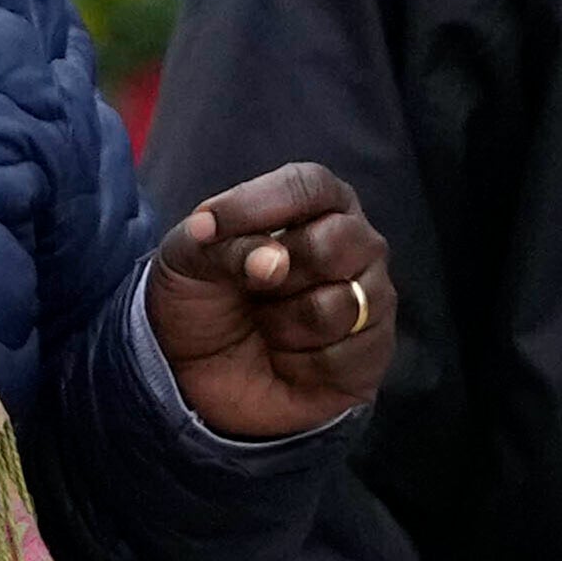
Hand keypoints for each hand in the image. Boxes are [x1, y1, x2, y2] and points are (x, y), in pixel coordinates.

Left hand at [146, 161, 393, 442]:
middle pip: (334, 244)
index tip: (208, 229)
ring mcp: (372, 298)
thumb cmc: (202, 296)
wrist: (200, 374)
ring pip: (338, 306)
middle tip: (249, 290)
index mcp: (317, 203)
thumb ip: (224, 246)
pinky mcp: (373, 352)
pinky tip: (285, 360)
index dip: (259, 206)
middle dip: (275, 275)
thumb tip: (273, 261)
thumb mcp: (187, 260)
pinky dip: (297, 364)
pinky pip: (342, 357)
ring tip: (265, 325)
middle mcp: (356, 242)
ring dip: (281, 324)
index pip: (308, 186)